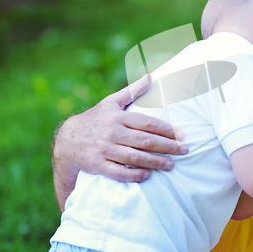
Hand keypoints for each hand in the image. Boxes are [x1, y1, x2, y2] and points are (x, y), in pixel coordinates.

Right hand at [53, 74, 188, 181]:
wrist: (67, 140)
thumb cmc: (96, 119)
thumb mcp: (112, 101)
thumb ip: (133, 91)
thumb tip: (151, 76)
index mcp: (118, 117)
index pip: (147, 123)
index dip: (166, 129)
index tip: (182, 135)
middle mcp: (112, 132)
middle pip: (144, 140)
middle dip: (167, 146)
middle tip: (185, 151)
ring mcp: (104, 149)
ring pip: (134, 157)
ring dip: (155, 162)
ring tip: (172, 165)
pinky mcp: (97, 164)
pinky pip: (117, 171)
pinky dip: (133, 174)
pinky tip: (147, 176)